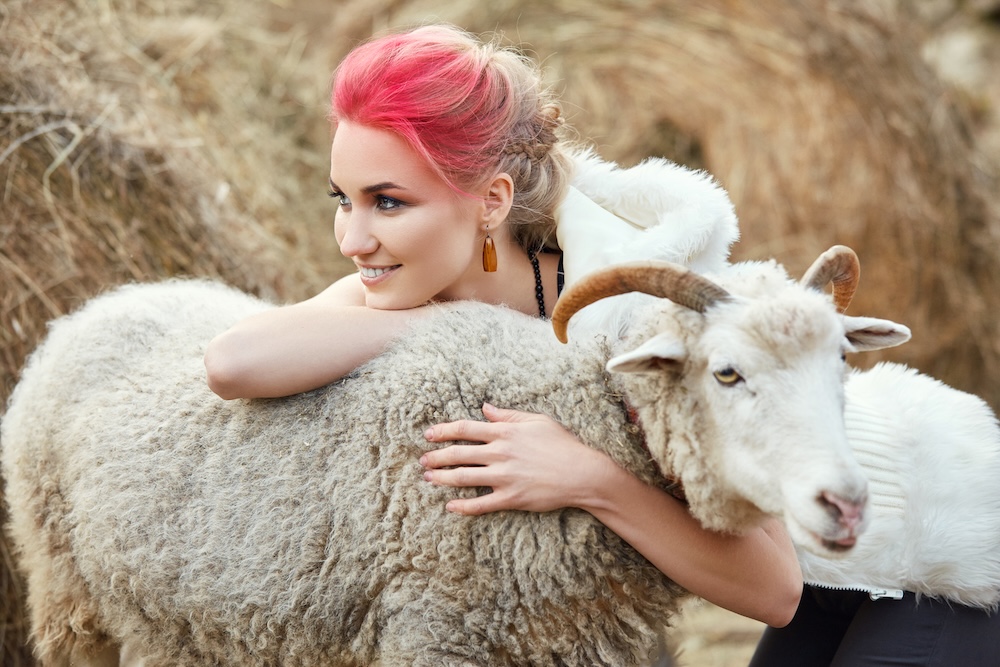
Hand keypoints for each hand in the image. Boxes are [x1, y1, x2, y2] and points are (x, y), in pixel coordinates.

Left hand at [420, 403, 610, 514]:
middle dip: (436, 457)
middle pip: (458, 454)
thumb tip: (485, 408)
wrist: (582, 473)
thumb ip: (508, 415)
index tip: (428, 435)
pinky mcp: (511, 498)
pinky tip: (450, 507)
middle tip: (423, 460)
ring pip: (464, 478)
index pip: (465, 429)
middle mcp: (500, 454)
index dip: (443, 431)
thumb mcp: (537, 421)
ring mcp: (504, 477)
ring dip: (442, 478)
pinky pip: (481, 504)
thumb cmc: (562, 444)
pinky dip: (463, 507)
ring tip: (429, 479)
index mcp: (505, 433)